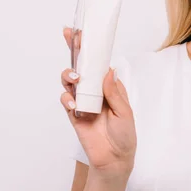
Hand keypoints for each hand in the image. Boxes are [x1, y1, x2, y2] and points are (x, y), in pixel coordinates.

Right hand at [60, 27, 136, 177]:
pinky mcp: (74, 114)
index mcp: (109, 85)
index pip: (99, 63)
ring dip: (69, 75)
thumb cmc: (125, 134)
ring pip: (70, 81)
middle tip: (71, 36)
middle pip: (81, 66)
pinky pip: (66, 101)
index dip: (91, 48)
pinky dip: (67, 99)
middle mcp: (94, 90)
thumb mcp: (124, 112)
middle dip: (75, 49)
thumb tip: (108, 72)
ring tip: (75, 79)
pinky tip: (73, 103)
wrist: (115, 158)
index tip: (84, 32)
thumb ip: (114, 93)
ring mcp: (82, 100)